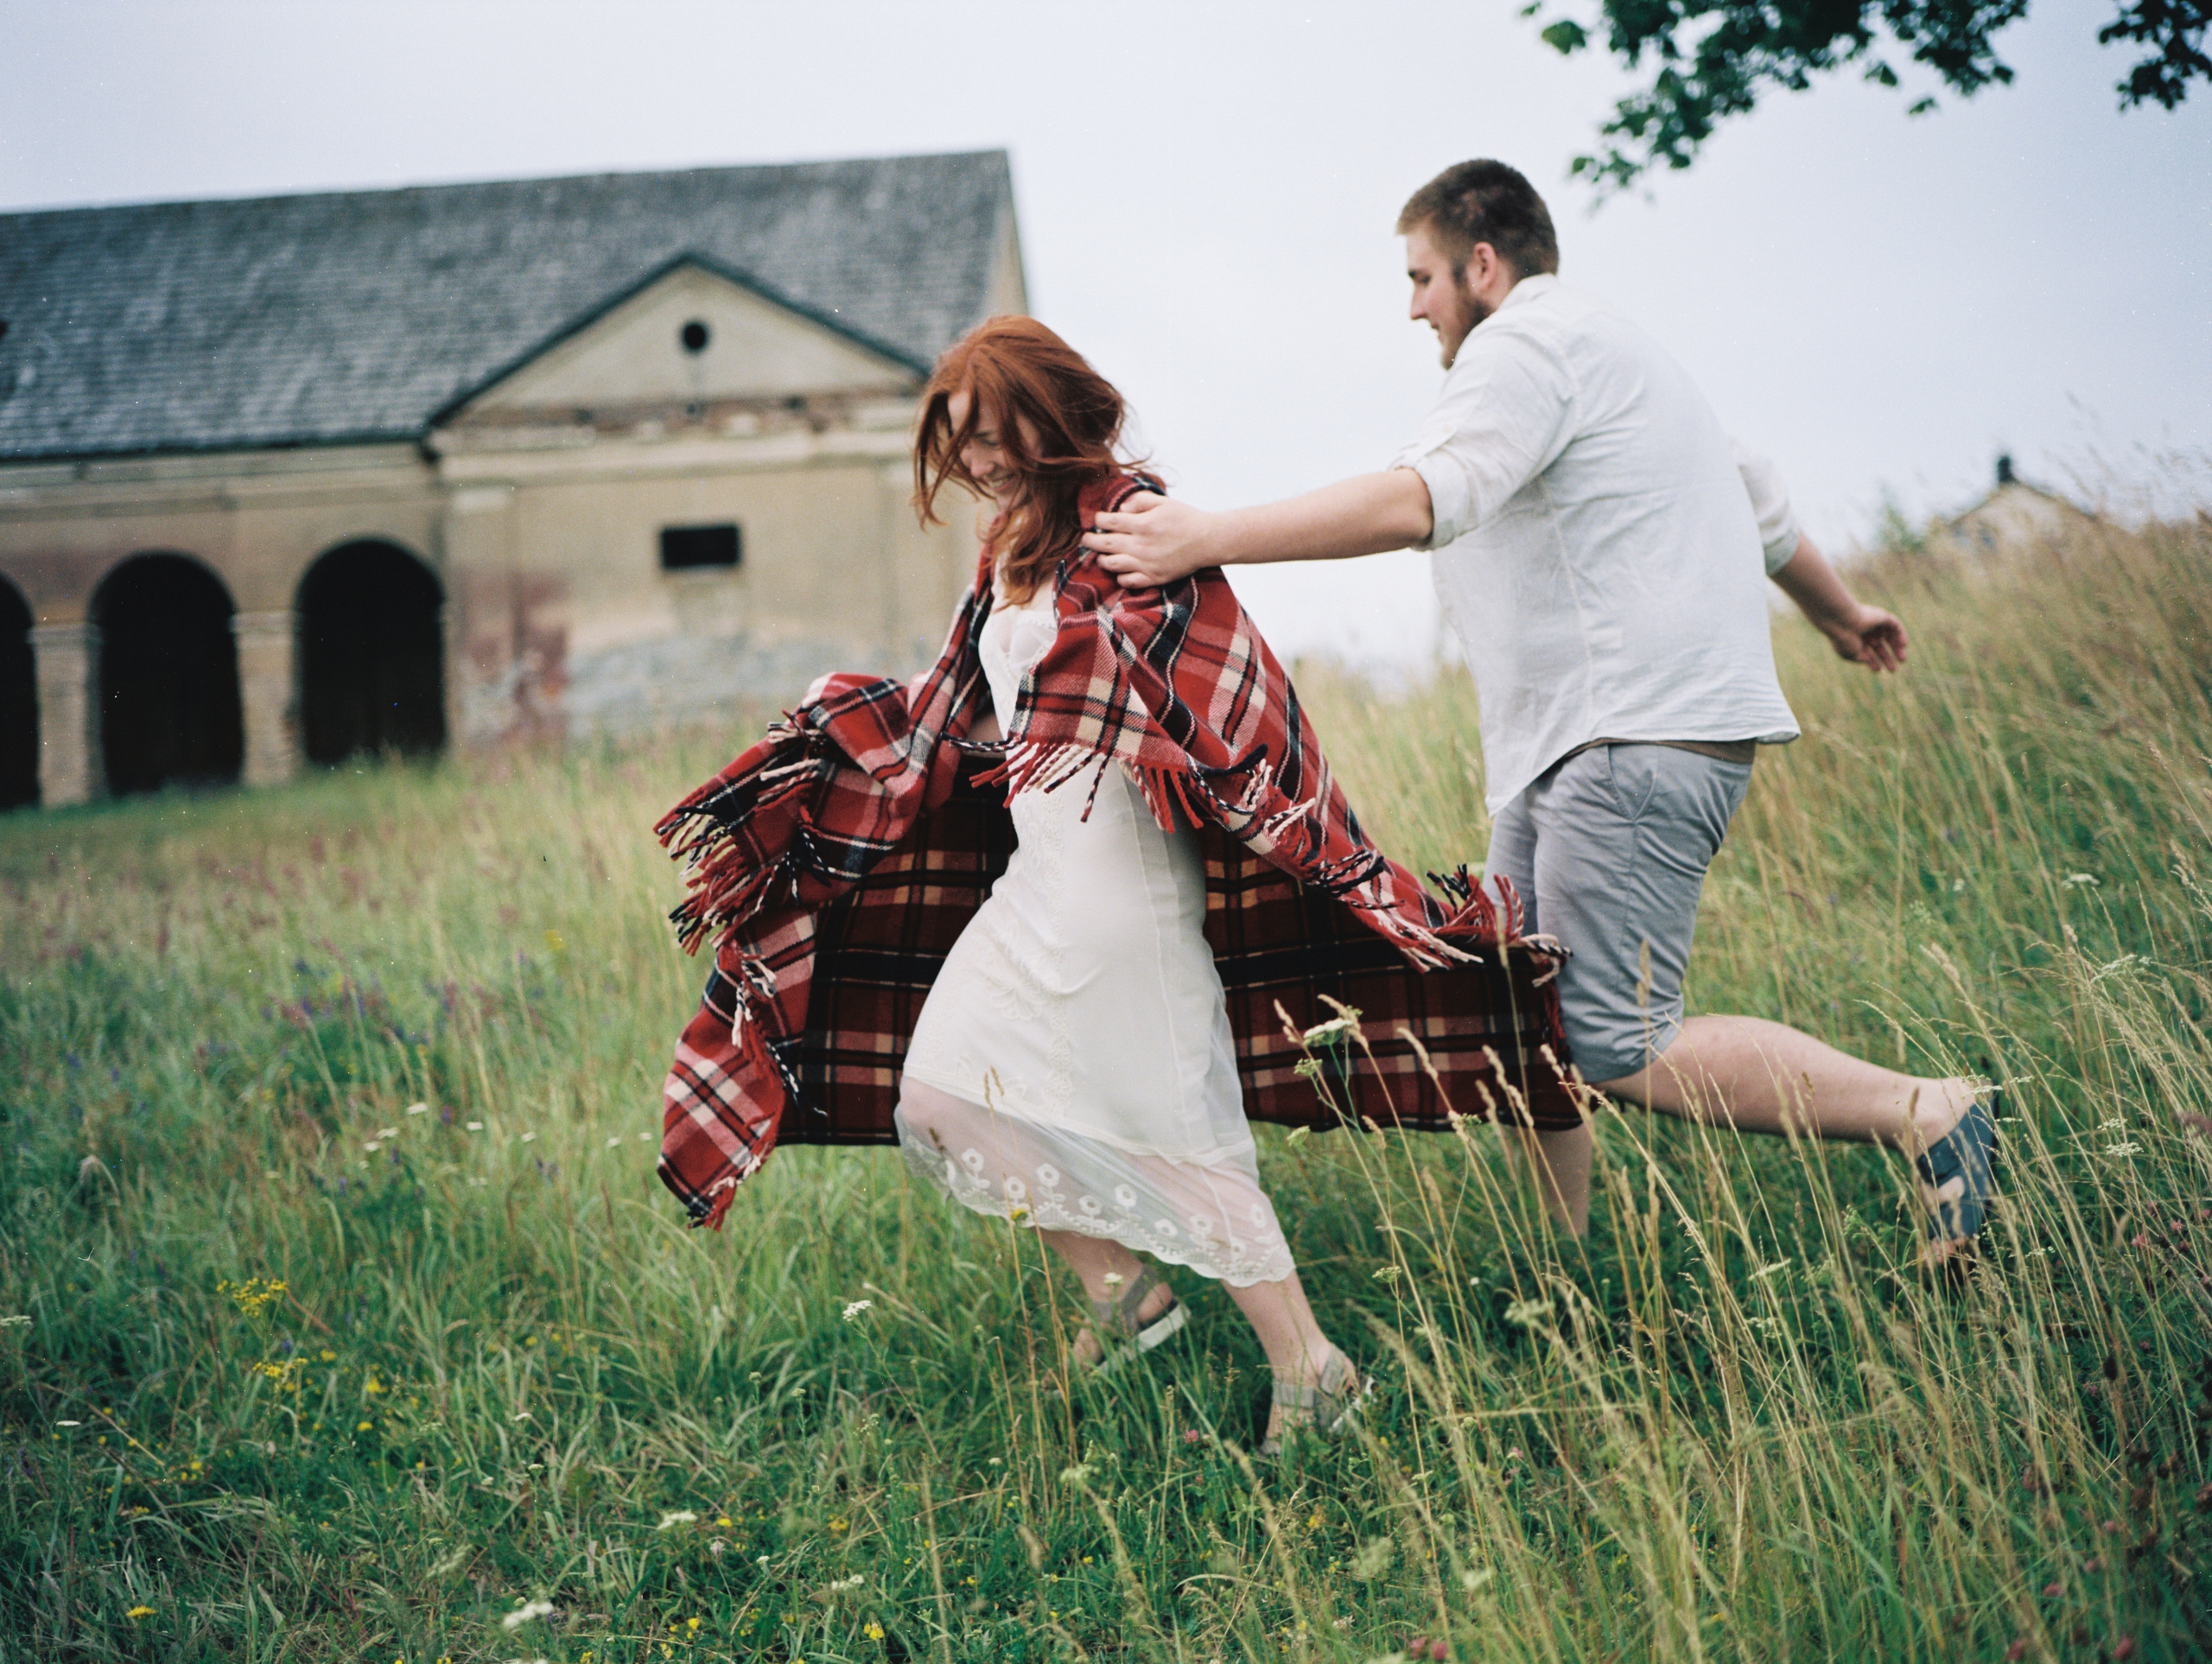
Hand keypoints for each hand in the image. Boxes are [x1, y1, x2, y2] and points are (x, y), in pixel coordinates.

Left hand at [1081, 492, 1215, 587]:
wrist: (1208, 541)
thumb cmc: (1186, 519)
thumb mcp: (1163, 501)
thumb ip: (1139, 501)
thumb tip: (1120, 509)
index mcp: (1142, 524)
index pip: (1109, 522)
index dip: (1098, 520)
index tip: (1098, 519)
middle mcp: (1141, 546)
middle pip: (1105, 544)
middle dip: (1091, 540)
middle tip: (1086, 538)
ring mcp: (1146, 564)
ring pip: (1112, 564)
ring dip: (1102, 559)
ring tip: (1102, 555)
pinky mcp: (1154, 578)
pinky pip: (1128, 581)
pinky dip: (1120, 576)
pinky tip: (1121, 570)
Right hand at [1821, 603, 1907, 672]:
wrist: (1842, 622)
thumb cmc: (1844, 639)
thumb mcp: (1851, 655)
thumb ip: (1861, 659)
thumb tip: (1869, 661)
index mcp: (1854, 639)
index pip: (1867, 651)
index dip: (1873, 661)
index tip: (1878, 670)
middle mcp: (1864, 631)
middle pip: (1879, 645)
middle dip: (1886, 657)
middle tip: (1893, 670)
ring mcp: (1873, 623)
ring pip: (1889, 636)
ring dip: (1896, 648)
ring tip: (1902, 660)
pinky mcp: (1882, 616)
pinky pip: (1895, 625)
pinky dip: (1901, 634)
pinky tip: (1903, 645)